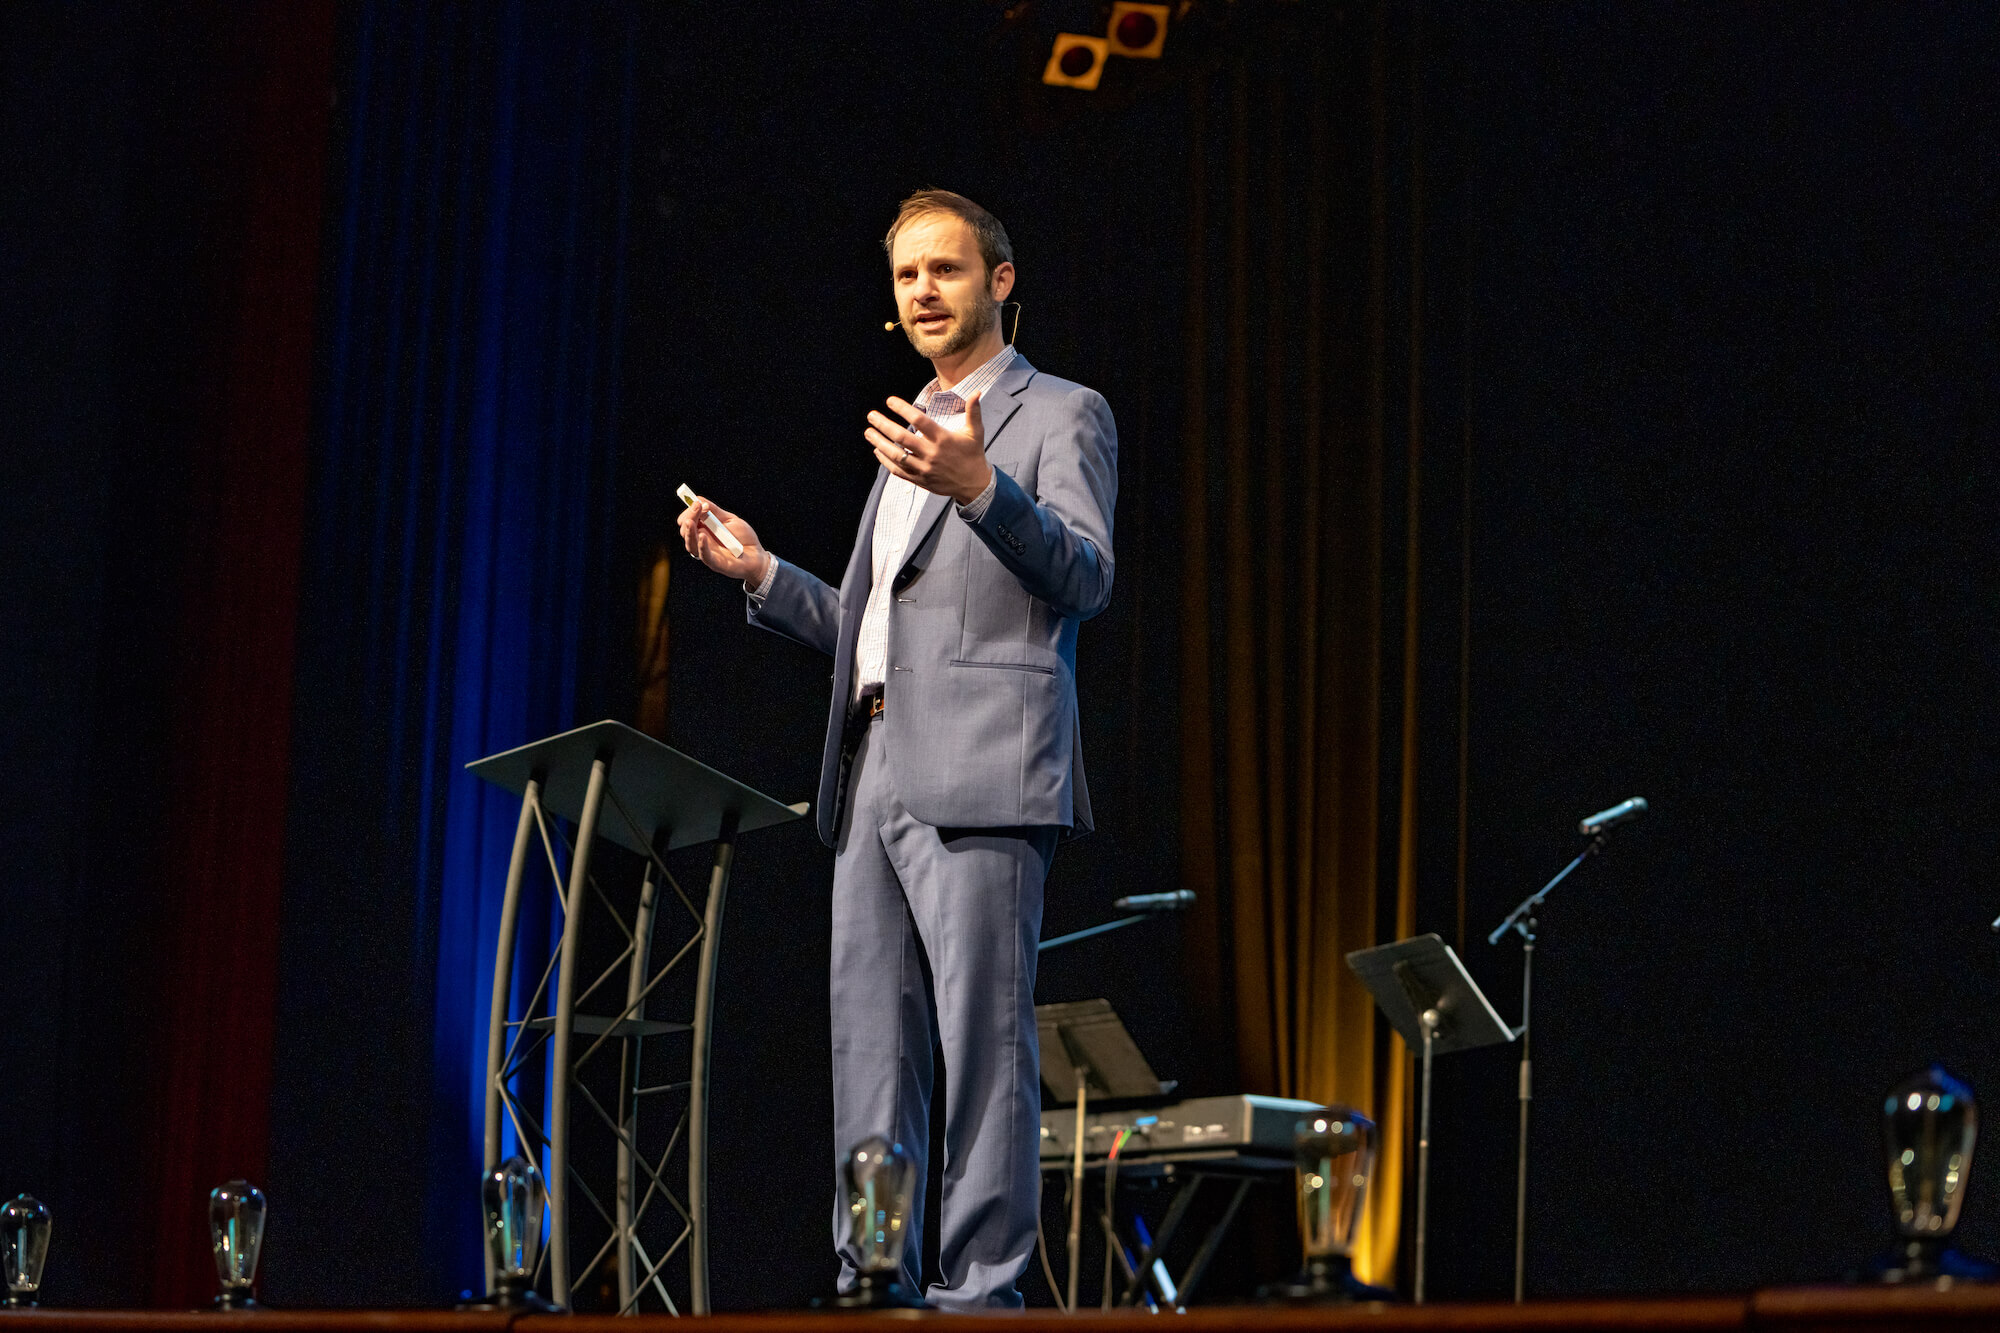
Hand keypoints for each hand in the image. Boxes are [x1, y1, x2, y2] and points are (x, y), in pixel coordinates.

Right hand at [677, 494, 766, 581]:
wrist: (757, 555)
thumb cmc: (743, 538)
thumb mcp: (730, 519)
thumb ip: (715, 511)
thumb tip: (699, 499)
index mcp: (704, 530)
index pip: (689, 521)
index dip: (690, 511)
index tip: (696, 502)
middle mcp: (702, 542)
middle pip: (686, 531)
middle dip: (689, 517)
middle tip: (697, 507)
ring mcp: (708, 553)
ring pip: (691, 545)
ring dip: (689, 532)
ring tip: (690, 522)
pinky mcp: (716, 564)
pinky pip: (705, 556)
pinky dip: (702, 547)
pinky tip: (703, 537)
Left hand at [866, 393, 993, 505]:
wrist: (974, 484)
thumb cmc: (973, 454)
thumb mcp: (976, 432)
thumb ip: (973, 411)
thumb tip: (977, 392)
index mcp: (943, 439)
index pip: (919, 420)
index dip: (903, 409)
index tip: (890, 401)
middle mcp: (932, 453)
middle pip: (902, 437)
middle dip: (884, 425)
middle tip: (871, 415)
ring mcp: (924, 468)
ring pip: (897, 456)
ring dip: (880, 443)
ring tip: (868, 432)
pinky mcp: (920, 480)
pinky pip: (898, 471)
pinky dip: (886, 461)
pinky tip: (877, 451)